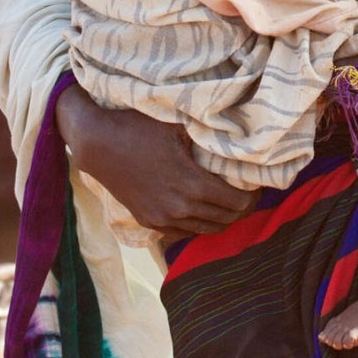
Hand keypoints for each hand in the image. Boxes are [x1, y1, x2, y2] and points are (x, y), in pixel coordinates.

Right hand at [56, 87, 256, 241]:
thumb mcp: (179, 125)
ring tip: (229, 203)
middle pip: (226, 219)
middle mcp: (180, 208)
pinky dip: (199, 224)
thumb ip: (210, 134)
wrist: (98, 144)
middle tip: (248, 195)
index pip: (237, 203)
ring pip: (206, 230)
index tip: (259, 186)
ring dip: (222, 218)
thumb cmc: (139, 127)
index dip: (253, 196)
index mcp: (192, 185)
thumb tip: (241, 134)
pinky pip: (184, 233)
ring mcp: (163, 219)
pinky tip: (203, 210)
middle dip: (242, 209)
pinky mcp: (149, 221)